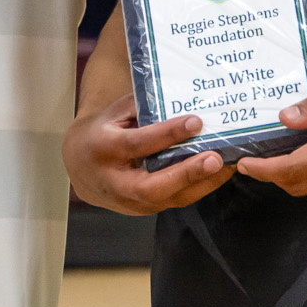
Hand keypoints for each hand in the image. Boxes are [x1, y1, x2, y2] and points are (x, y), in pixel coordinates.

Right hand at [63, 95, 234, 213]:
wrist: (79, 165)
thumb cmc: (103, 131)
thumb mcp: (115, 112)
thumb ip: (142, 107)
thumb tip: (182, 96)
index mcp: (104, 148)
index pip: (137, 144)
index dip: (167, 134)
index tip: (195, 122)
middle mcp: (115, 180)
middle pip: (152, 186)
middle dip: (186, 173)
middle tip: (215, 158)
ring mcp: (128, 201)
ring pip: (168, 199)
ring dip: (201, 183)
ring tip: (227, 164)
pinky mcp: (143, 210)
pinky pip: (174, 200)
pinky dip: (199, 187)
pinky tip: (218, 173)